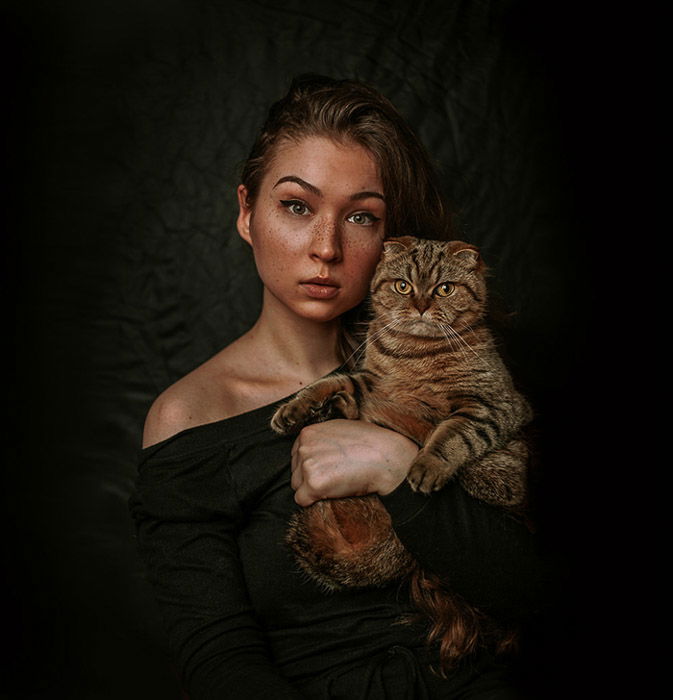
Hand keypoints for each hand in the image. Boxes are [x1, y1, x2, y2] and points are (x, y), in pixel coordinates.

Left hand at [290, 419, 418, 505]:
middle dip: (312, 478)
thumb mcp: (341, 430)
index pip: (296, 456)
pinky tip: (334, 493)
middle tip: (337, 475)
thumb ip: (322, 439)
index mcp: (308, 433)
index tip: (329, 467)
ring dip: (313, 490)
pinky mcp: (313, 484)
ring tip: (338, 482)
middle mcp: (304, 447)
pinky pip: (302, 501)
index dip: (313, 465)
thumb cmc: (371, 443)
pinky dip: (315, 502)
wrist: (387, 457)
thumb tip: (316, 450)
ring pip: (298, 487)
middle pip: (296, 472)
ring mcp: (307, 465)